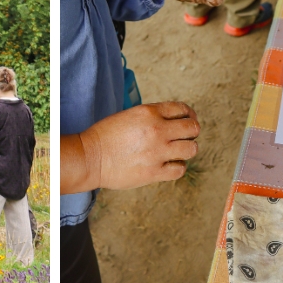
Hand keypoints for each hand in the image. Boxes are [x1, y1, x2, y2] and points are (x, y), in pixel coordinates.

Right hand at [80, 102, 200, 189]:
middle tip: (184, 137)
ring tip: (176, 152)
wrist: (89, 158)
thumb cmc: (104, 137)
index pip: (182, 109)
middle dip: (191, 131)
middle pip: (193, 128)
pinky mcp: (154, 172)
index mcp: (149, 112)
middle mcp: (157, 130)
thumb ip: (151, 117)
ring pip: (191, 149)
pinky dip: (177, 166)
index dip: (188, 114)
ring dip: (186, 149)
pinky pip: (180, 169)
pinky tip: (168, 165)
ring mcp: (157, 152)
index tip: (187, 120)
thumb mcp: (128, 116)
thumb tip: (172, 122)